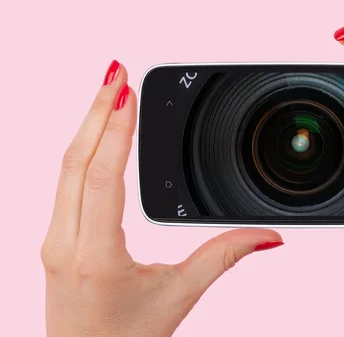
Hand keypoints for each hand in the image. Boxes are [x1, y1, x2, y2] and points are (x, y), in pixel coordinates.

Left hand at [41, 60, 283, 336]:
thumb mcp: (180, 294)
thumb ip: (225, 257)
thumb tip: (267, 237)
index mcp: (95, 254)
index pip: (102, 176)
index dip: (115, 129)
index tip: (126, 91)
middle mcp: (64, 242)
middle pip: (74, 160)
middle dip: (97, 110)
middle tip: (117, 72)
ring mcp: (54, 238)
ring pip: (64, 168)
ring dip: (87, 125)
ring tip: (108, 90)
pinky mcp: (56, 237)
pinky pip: (64, 181)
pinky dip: (82, 148)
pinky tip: (97, 131)